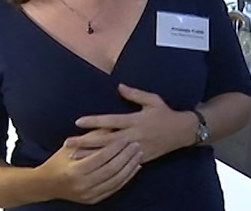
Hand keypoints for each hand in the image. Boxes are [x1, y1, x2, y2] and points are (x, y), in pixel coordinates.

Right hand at [36, 129, 142, 204]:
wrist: (46, 184)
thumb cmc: (58, 161)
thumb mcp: (71, 146)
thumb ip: (92, 137)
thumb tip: (112, 126)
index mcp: (75, 171)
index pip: (102, 157)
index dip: (116, 147)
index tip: (127, 137)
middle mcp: (82, 185)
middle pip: (112, 169)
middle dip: (127, 156)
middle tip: (137, 144)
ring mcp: (88, 195)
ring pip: (116, 181)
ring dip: (130, 167)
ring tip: (139, 154)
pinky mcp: (93, 200)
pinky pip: (115, 188)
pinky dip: (126, 177)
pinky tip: (134, 167)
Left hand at [69, 84, 194, 163]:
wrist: (182, 132)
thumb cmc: (165, 114)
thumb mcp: (152, 100)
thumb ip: (135, 94)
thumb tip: (119, 86)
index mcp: (135, 120)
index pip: (110, 121)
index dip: (94, 121)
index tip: (78, 122)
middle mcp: (134, 135)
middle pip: (105, 139)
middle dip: (85, 141)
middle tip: (67, 143)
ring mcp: (136, 148)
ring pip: (110, 153)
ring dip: (91, 154)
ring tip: (74, 156)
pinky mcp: (140, 158)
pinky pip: (120, 162)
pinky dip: (106, 163)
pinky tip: (94, 165)